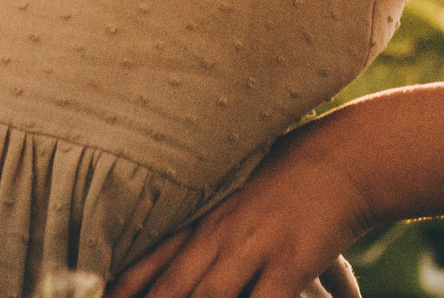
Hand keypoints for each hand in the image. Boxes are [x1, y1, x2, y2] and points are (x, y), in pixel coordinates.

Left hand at [110, 128, 376, 297]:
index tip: (102, 296)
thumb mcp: (237, 200)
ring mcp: (252, 248)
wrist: (341, 159)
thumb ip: (210, 228)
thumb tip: (192, 257)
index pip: (149, 260)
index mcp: (202, 222)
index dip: (122, 285)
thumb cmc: (288, 181)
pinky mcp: (288, 262)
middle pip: (170, 285)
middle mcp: (219, 236)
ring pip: (208, 296)